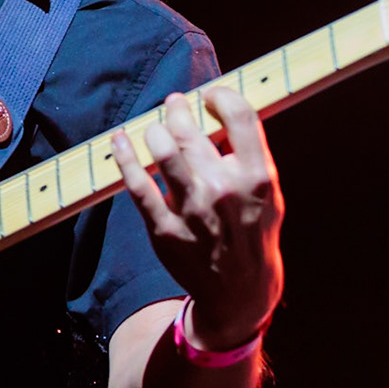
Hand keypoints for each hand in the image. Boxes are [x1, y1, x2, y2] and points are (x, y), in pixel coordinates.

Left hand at [110, 87, 283, 348]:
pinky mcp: (164, 230)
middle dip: (178, 110)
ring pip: (163, 152)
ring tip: (155, 126)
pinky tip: (119, 141)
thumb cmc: (252, 232)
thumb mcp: (268, 194)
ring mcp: (193, 211)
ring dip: (154, 130)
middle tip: (173, 104)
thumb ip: (248, 155)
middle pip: (192, 132)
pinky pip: (138, 186)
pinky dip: (125, 159)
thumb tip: (217, 110)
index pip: (240, 115)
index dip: (221, 96)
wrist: (241, 292)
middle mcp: (225, 190)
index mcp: (258, 177)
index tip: (210, 96)